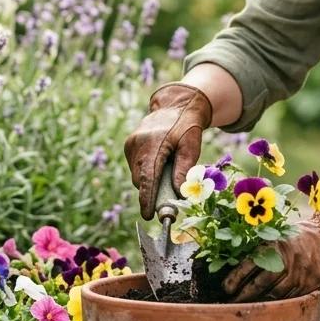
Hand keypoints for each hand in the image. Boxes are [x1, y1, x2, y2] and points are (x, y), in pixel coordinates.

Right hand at [122, 83, 213, 219]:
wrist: (175, 105)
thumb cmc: (187, 126)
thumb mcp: (191, 146)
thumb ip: (184, 169)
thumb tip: (179, 193)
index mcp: (153, 143)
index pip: (148, 176)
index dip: (147, 198)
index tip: (148, 215)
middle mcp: (137, 143)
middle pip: (140, 179)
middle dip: (151, 193)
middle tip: (166, 202)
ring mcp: (130, 144)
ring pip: (137, 175)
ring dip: (149, 181)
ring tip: (166, 172)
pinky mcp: (128, 145)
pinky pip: (135, 167)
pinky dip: (146, 172)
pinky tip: (159, 163)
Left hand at [222, 199, 319, 301]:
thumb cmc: (300, 236)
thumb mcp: (280, 234)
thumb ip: (262, 248)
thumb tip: (234, 259)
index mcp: (275, 245)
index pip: (249, 265)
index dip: (235, 278)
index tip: (225, 287)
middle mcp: (286, 261)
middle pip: (259, 284)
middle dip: (243, 295)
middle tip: (231, 301)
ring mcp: (298, 275)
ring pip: (273, 295)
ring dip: (258, 302)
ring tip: (246, 305)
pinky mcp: (308, 286)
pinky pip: (288, 299)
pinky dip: (276, 303)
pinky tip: (267, 305)